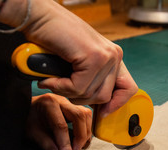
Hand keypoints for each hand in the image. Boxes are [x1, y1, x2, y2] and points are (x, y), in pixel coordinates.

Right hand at [0, 0, 137, 115]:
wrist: (39, 17)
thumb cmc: (55, 40)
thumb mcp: (80, 63)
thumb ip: (92, 80)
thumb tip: (101, 108)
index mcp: (114, 57)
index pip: (128, 89)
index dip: (116, 104)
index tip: (102, 113)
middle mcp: (114, 56)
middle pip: (105, 96)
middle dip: (82, 99)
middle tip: (64, 88)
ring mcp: (106, 56)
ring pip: (92, 94)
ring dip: (68, 93)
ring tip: (54, 80)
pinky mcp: (94, 57)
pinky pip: (79, 88)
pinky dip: (61, 87)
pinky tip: (51, 78)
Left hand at [26, 93, 91, 149]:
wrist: (27, 109)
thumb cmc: (29, 120)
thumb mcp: (33, 134)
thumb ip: (47, 144)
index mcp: (48, 104)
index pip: (61, 125)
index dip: (66, 143)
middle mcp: (61, 100)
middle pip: (79, 116)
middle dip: (81, 136)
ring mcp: (69, 102)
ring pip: (86, 115)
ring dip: (86, 132)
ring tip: (80, 146)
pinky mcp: (74, 106)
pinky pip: (86, 116)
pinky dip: (86, 128)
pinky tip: (81, 138)